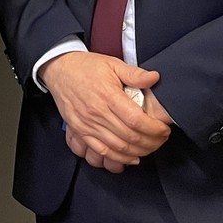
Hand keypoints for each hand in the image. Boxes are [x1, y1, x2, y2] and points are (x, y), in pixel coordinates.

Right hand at [41, 51, 169, 164]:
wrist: (58, 69)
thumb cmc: (85, 66)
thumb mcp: (112, 64)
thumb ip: (134, 73)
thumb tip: (155, 77)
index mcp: (108, 95)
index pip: (136, 120)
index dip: (154, 129)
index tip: (163, 129)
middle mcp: (97, 113)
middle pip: (130, 137)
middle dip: (151, 142)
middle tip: (161, 139)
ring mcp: (87, 125)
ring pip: (118, 148)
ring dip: (138, 152)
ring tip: (150, 147)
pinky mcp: (80, 131)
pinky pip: (101, 151)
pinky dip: (118, 159)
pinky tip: (131, 157)